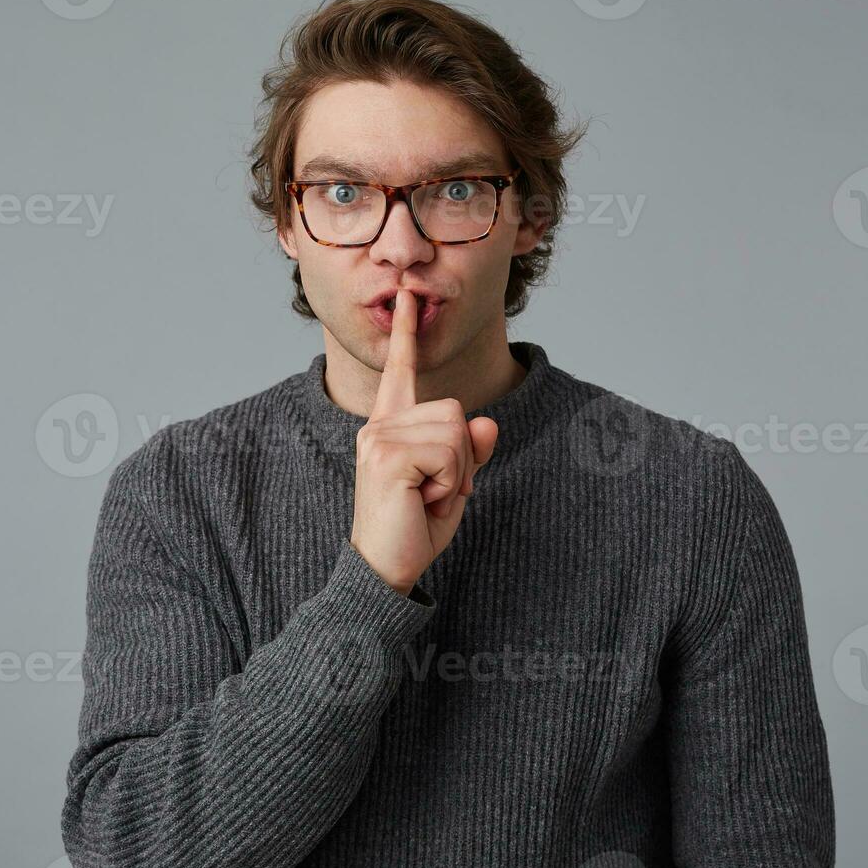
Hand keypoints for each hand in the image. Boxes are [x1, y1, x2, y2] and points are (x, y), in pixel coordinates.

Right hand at [349, 290, 498, 595]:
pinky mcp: (389, 455)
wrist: (385, 570)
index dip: (406, 335)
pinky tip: (424, 502)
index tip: (408, 297)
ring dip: (456, 472)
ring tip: (427, 498)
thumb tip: (487, 423)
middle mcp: (379, 426)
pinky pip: (451, 452)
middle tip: (434, 493)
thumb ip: (469, 452)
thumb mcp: (452, 486)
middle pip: (454, 409)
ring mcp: (380, 437)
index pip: (400, 373)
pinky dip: (451, 484)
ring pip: (456, 428)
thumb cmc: (413, 530)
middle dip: (462, 457)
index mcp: (390, 428)